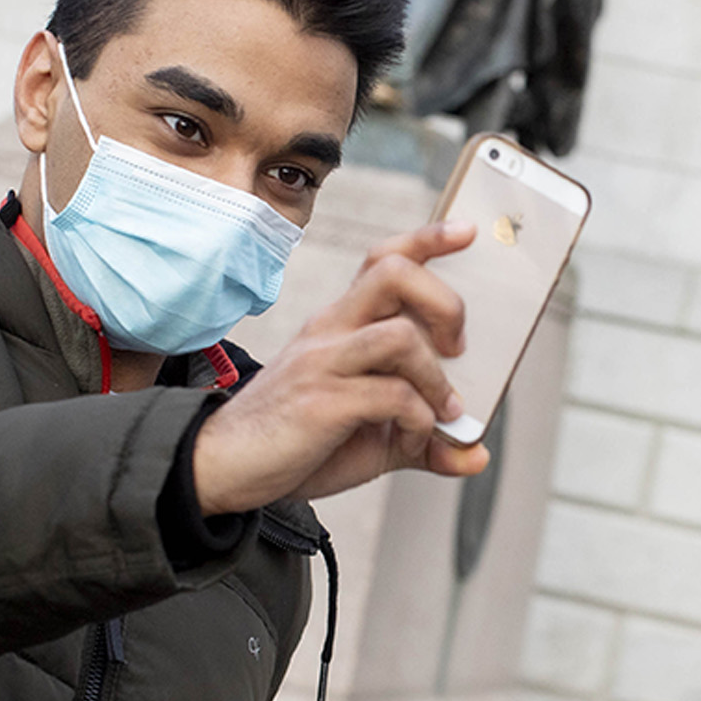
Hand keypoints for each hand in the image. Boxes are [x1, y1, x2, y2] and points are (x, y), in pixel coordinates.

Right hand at [190, 222, 488, 512]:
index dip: (428, 241)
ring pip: (400, 336)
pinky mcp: (321, 402)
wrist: (224, 468)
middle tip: (457, 349)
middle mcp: (330, 331)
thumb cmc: (296, 442)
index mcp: (339, 325)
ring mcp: (323, 363)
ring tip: (442, 413)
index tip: (466, 232)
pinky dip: (419, 421)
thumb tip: (476, 455)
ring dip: (436, 378)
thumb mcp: (370, 439)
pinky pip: (392, 395)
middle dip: (446, 304)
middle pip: (395, 274)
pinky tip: (412, 442)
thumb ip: (424, 439)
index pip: (383, 260)